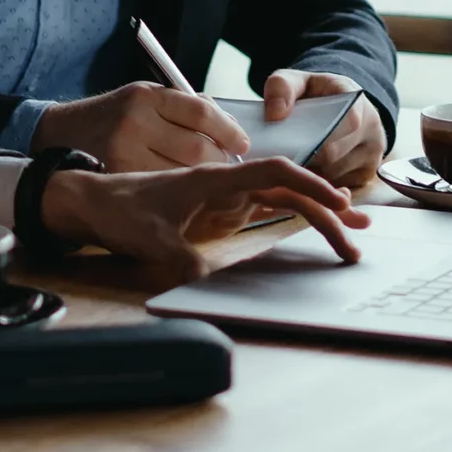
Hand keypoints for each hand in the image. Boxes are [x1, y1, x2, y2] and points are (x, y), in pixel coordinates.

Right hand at [32, 81, 250, 171]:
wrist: (61, 133)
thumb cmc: (113, 115)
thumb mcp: (144, 98)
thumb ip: (182, 107)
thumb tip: (225, 125)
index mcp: (146, 96)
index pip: (200, 112)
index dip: (228, 130)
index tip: (241, 142)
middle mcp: (135, 121)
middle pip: (196, 148)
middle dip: (219, 160)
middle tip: (226, 164)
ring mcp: (124, 152)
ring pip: (182, 173)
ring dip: (202, 178)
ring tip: (207, 177)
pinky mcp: (118, 178)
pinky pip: (161, 188)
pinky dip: (179, 190)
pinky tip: (183, 189)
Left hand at [39, 158, 369, 280]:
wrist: (95, 203)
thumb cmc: (121, 211)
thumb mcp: (149, 238)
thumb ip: (179, 258)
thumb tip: (204, 279)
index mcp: (214, 178)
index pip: (273, 172)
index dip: (308, 184)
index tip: (336, 203)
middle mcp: (227, 183)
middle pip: (288, 189)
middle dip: (325, 211)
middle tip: (355, 238)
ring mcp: (227, 196)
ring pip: (283, 201)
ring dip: (316, 216)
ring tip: (350, 237)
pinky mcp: (222, 211)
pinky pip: (266, 211)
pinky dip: (293, 219)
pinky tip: (317, 231)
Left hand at [262, 70, 387, 190]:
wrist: (335, 109)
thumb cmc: (312, 96)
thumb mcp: (294, 81)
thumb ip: (281, 88)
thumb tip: (275, 114)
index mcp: (357, 102)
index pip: (349, 121)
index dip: (320, 136)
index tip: (291, 141)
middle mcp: (372, 131)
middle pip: (335, 156)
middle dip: (304, 159)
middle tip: (279, 161)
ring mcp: (372, 157)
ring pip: (334, 177)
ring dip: (310, 177)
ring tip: (290, 168)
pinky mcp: (365, 177)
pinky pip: (337, 191)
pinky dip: (318, 189)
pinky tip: (304, 179)